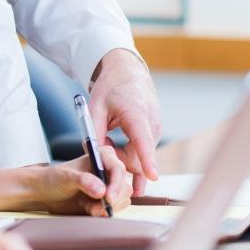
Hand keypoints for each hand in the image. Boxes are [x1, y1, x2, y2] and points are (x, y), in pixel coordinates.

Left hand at [25, 146, 132, 216]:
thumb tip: (101, 190)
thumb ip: (83, 181)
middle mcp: (108, 170)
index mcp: (101, 156)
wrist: (45, 193)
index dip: (116, 185)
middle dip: (111, 200)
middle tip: (95, 209)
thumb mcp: (65, 177)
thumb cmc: (53, 179)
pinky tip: (88, 208)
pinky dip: (104, 212)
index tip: (108, 198)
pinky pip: (115, 208)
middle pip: (124, 187)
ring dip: (107, 208)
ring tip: (87, 207)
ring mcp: (108, 185)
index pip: (118, 169)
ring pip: (122, 199)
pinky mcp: (106, 199)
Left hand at [87, 48, 161, 195]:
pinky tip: (113, 144)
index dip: (148, 161)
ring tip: (106, 141)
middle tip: (100, 151)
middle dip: (119, 163)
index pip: (143, 141)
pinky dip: (126, 153)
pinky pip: (140, 152)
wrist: (127, 72)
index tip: (153, 177)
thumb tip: (94, 158)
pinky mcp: (153, 134)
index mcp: (136, 114)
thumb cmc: (110, 88)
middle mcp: (151, 124)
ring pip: (138, 156)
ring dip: (120, 157)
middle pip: (138, 157)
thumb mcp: (95, 108)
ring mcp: (155, 130)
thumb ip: (94, 134)